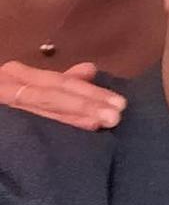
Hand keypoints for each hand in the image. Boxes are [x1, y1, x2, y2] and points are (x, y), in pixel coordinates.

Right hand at [0, 61, 125, 129]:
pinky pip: (21, 121)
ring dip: (71, 114)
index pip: (59, 83)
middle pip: (53, 92)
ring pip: (38, 105)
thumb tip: (90, 71)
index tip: (121, 104)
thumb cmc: (1, 102)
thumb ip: (54, 83)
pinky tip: (64, 132)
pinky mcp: (0, 117)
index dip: (90, 93)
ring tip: (99, 122)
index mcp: (16, 75)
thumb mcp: (23, 88)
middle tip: (117, 115)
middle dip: (86, 103)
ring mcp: (0, 97)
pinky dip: (44, 124)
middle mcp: (7, 82)